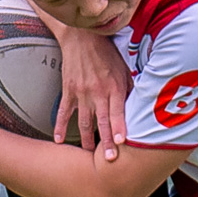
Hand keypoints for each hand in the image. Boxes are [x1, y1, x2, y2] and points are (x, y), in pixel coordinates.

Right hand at [55, 28, 131, 159]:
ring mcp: (81, 92)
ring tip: (88, 154)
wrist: (82, 36)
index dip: (119, 128)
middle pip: (102, 121)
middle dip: (105, 141)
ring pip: (83, 121)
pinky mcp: (69, 90)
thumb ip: (131, 89)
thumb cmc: (107, 52)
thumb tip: (139, 108)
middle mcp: (98, 92)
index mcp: (114, 86)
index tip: (121, 143)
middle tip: (108, 160)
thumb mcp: (124, 68)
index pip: (118, 111)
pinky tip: (58, 140)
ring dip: (86, 139)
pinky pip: (63, 111)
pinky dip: (59, 126)